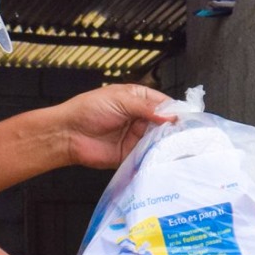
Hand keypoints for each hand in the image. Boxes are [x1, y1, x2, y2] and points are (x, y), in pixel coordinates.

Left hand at [53, 84, 176, 170]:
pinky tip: (161, 155)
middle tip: (184, 134)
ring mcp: (136, 136)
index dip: (175, 110)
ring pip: (159, 139)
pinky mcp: (131, 153)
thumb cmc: (88, 110)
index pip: (164, 104)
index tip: (186, 118)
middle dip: (174, 128)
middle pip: (165, 123)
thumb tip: (171, 116)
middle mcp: (140, 118)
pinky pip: (148, 154)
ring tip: (175, 145)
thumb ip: (147, 108)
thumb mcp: (120, 101)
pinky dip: (155, 155)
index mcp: (138, 99)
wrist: (68, 134)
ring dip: (166, 142)